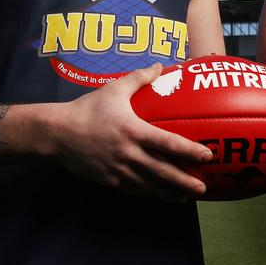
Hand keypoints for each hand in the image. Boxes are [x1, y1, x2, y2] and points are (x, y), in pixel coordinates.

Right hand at [51, 63, 212, 201]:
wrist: (58, 133)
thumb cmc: (88, 109)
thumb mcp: (114, 89)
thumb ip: (138, 78)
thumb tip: (160, 66)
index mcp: (133, 130)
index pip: (167, 143)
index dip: (189, 150)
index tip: (207, 155)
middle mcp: (129, 153)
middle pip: (163, 172)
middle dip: (184, 181)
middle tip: (203, 188)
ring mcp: (118, 170)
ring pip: (149, 186)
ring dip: (170, 193)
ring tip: (186, 197)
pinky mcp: (109, 180)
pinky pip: (133, 190)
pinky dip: (149, 194)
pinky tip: (160, 196)